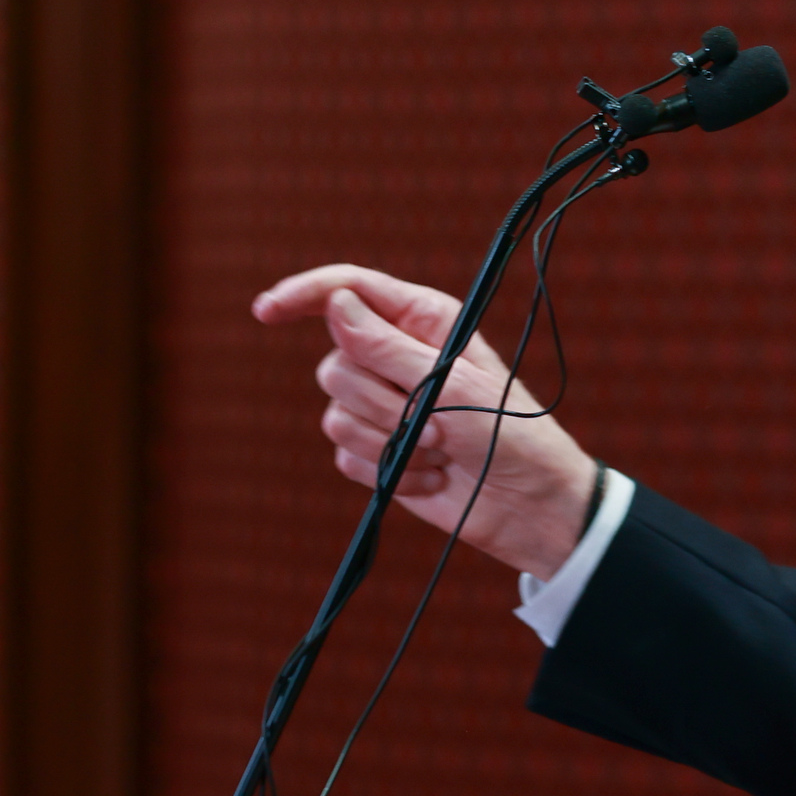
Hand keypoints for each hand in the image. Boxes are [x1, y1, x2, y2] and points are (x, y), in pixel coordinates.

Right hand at [253, 264, 598, 578]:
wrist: (529, 505)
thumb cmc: (509, 433)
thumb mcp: (453, 385)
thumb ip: (387, 347)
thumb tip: (334, 303)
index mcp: (422, 320)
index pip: (350, 290)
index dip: (304, 295)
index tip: (266, 312)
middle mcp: (397, 356)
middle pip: (336, 364)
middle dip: (382, 403)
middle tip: (438, 422)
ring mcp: (386, 406)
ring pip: (336, 414)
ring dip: (390, 442)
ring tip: (440, 449)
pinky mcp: (379, 451)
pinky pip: (346, 457)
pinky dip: (389, 472)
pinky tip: (432, 476)